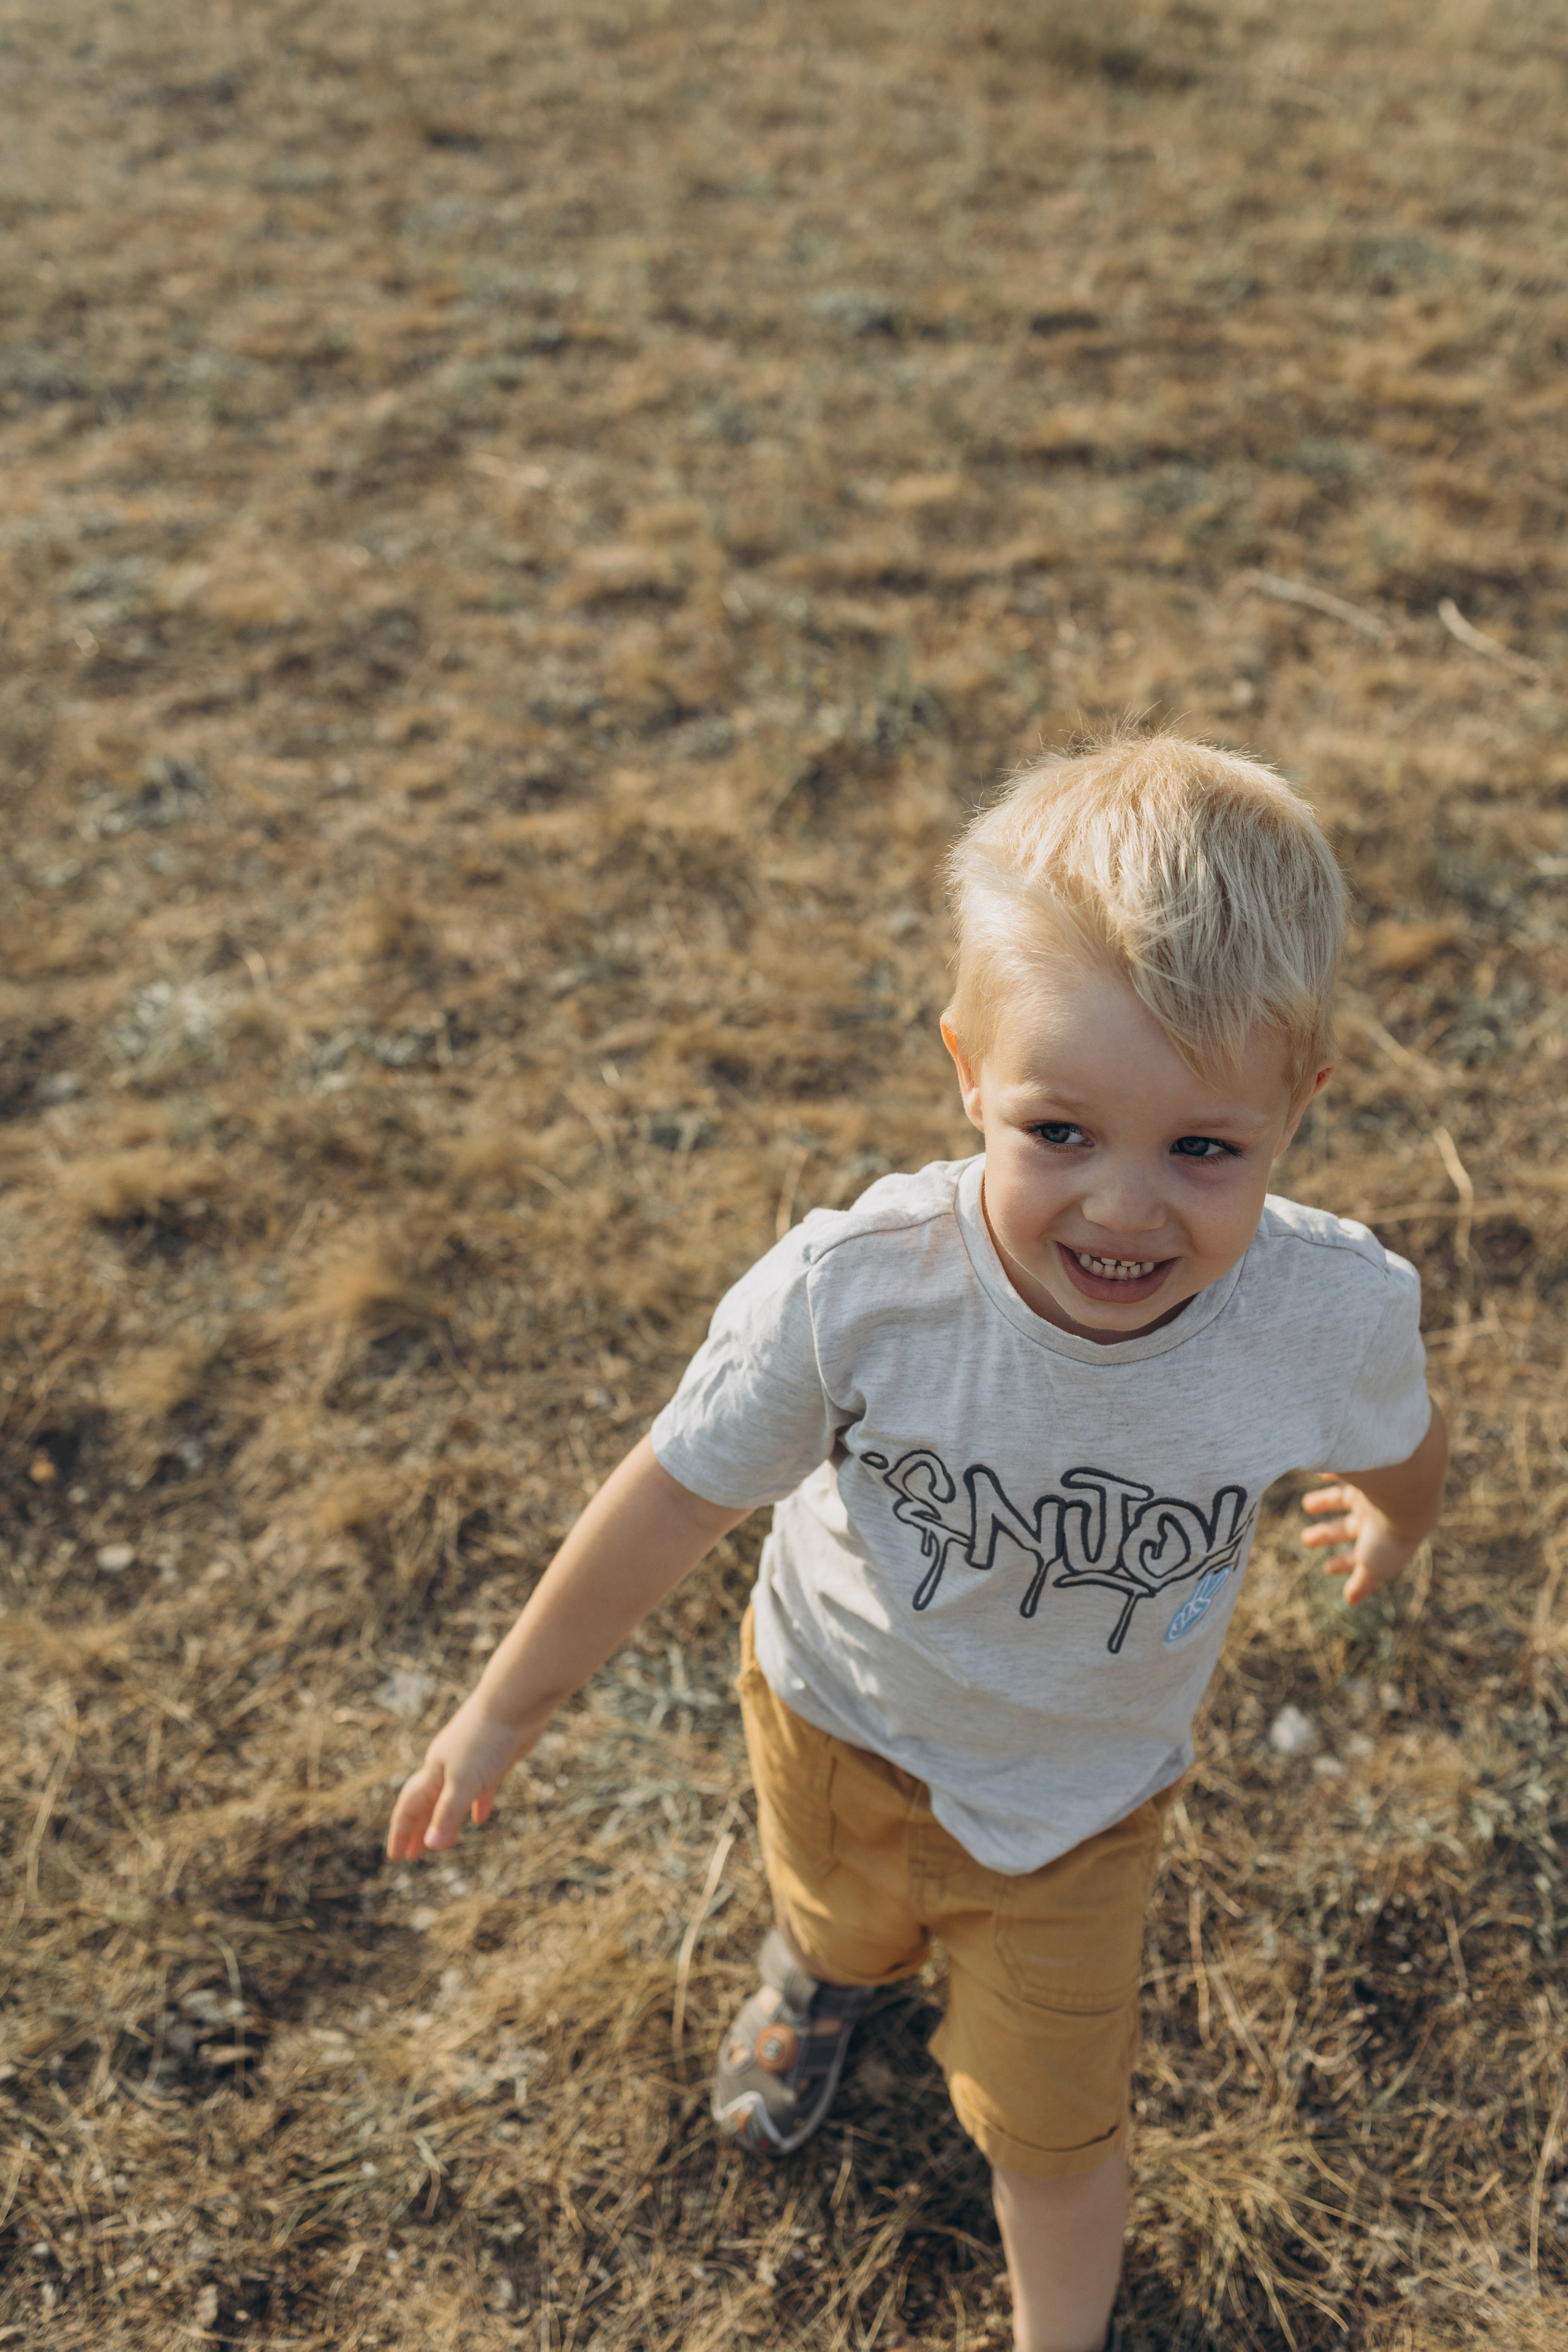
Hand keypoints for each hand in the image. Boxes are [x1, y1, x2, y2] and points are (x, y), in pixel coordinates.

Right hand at [385, 1689, 544, 1858]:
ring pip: (452, 1797)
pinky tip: (481, 1818)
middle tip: (413, 1857)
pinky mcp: (495, 1760)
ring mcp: (471, 1763)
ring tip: (444, 1842)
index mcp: (434, 1771)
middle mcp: (448, 1767)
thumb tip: (430, 1845)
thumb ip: (448, 1813)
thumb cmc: (485, 1739)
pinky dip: (478, 1805)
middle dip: (419, 1830)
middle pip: (428, 1804)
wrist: (514, 1701)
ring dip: (445, 1820)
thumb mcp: (464, 1781)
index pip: (410, 1807)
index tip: (395, 1856)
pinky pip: (482, 1788)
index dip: (401, 1832)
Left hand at [1300, 1474, 1420, 1605]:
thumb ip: (1362, 1582)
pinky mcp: (1364, 1470)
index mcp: (1382, 1542)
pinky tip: (1321, 1472)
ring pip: (1343, 1498)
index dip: (1345, 1563)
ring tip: (1307, 1505)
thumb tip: (1351, 1601)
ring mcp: (1371, 1493)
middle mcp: (1377, 1517)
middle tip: (1306, 1539)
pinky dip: (1332, 1471)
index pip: (1361, 1556)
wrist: (1403, 1493)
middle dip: (1327, 1535)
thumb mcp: (1373, 1566)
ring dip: (1324, 1502)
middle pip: (1348, 1527)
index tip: (1327, 1568)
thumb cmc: (1389, 1534)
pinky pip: (1344, 1469)